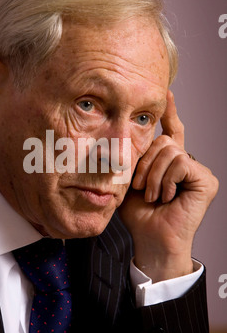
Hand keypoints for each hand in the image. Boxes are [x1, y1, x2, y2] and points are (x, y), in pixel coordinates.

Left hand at [118, 90, 218, 282]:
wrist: (151, 239)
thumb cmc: (140, 215)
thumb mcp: (130, 180)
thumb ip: (134, 159)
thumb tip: (125, 134)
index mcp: (170, 163)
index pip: (172, 131)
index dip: (170, 112)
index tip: (166, 92)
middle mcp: (187, 163)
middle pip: (165, 140)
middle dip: (146, 163)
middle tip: (142, 187)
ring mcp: (198, 172)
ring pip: (171, 151)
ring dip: (154, 175)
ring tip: (154, 195)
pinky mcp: (206, 180)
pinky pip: (181, 163)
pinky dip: (167, 180)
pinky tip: (167, 196)